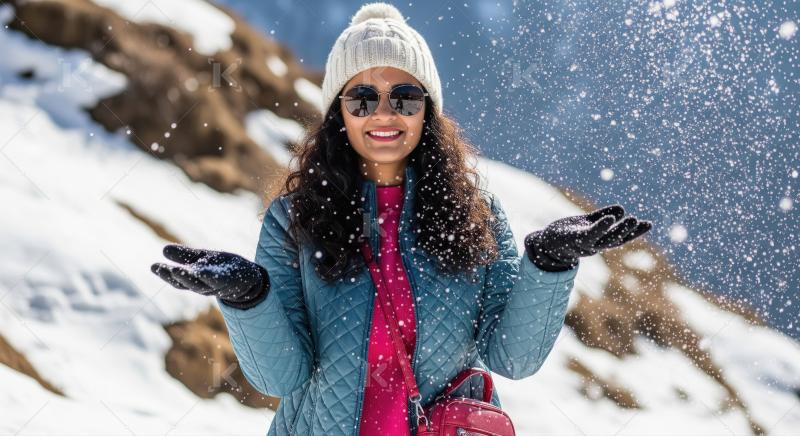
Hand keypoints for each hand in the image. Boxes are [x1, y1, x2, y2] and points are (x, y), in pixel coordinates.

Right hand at [150, 244, 269, 308]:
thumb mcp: (202, 259)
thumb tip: (163, 249)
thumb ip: (185, 256)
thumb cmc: (222, 268)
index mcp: (195, 279)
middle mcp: (203, 285)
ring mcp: (215, 285)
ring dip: (187, 278)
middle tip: (158, 268)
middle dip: (172, 277)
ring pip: (199, 284)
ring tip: (176, 270)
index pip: (177, 279)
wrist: (249, 278)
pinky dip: (208, 276)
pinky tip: (201, 270)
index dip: (164, 274)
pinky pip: (217, 280)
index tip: (153, 266)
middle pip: (185, 284)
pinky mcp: (228, 281)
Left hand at [524, 204, 652, 271]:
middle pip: (614, 240)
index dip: (635, 232)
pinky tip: (610, 218)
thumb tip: (620, 210)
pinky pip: (589, 234)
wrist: (544, 244)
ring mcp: (584, 244)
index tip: (649, 224)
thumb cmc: (567, 233)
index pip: (620, 237)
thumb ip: (601, 216)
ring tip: (631, 219)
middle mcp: (594, 246)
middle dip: (628, 232)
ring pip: (605, 239)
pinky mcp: (573, 239)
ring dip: (619, 230)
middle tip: (642, 222)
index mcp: (598, 241)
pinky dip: (601, 227)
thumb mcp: (586, 223)